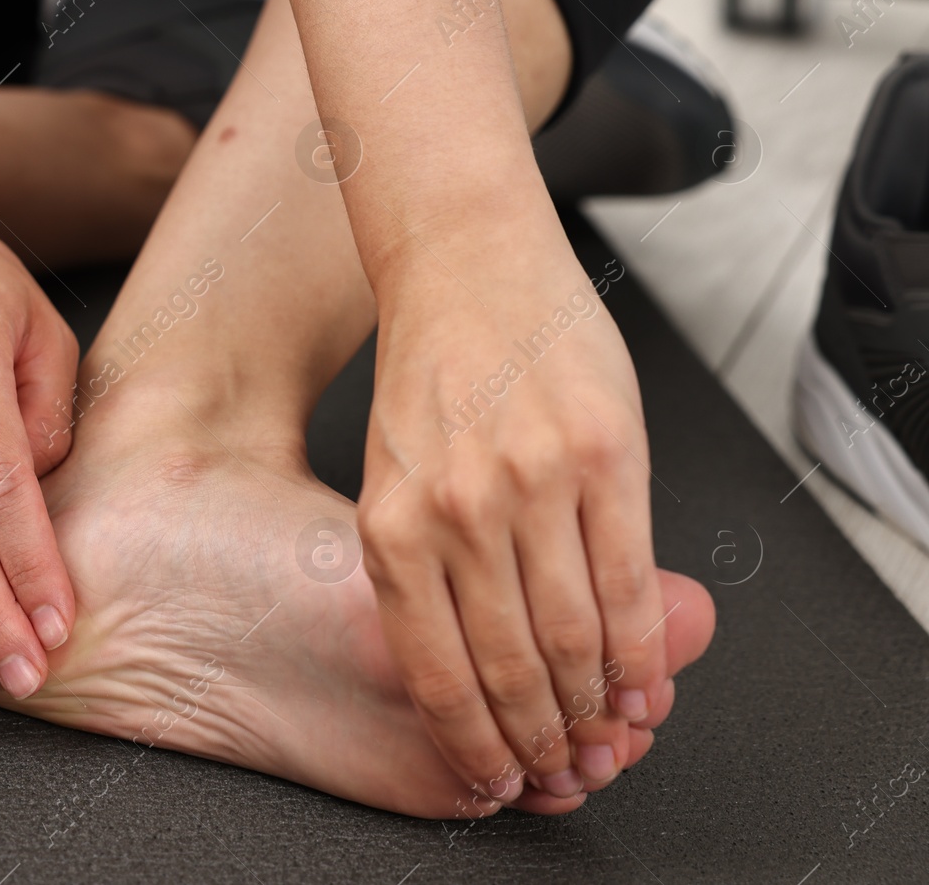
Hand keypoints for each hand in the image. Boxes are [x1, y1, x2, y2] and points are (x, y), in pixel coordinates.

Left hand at [359, 181, 668, 804]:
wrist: (468, 262)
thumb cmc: (432, 371)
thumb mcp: (393, 476)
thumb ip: (425, 564)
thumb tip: (475, 664)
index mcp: (391, 525)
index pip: (435, 670)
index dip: (474, 741)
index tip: (495, 775)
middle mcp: (458, 512)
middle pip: (509, 667)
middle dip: (540, 737)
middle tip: (561, 767)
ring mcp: (534, 483)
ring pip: (576, 636)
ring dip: (597, 706)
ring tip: (608, 736)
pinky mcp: (606, 455)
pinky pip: (632, 581)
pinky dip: (644, 647)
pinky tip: (646, 679)